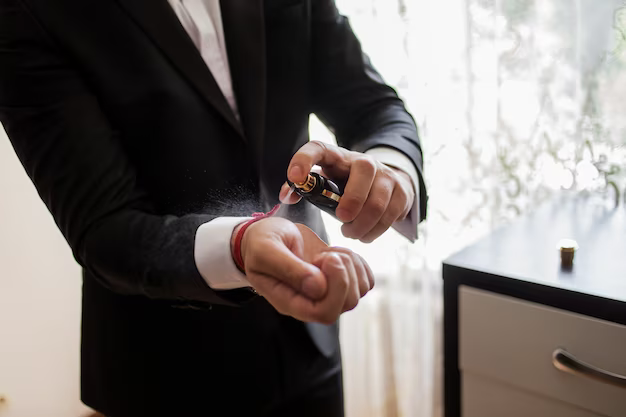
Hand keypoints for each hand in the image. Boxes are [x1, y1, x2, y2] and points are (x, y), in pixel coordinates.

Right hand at [234, 217, 374, 323]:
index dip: (335, 288)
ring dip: (351, 265)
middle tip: (326, 254)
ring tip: (329, 252)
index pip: (324, 313)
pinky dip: (358, 263)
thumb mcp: (267, 250)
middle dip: (344, 273)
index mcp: (291, 302)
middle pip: (347, 303)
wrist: (267, 235)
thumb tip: (318, 288)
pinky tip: (337, 252)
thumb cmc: (260, 243)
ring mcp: (327, 293)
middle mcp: (311, 302)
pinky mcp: (339, 280)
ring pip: (359, 291)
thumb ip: (289, 268)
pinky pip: (365, 280)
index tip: (325, 258)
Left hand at [280, 141, 414, 242]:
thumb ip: (303, 188)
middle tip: (341, 222)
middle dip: (351, 202)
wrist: (384, 180)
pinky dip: (375, 231)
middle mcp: (363, 161)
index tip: (295, 178)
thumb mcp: (324, 182)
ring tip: (350, 232)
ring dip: (362, 224)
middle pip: (363, 172)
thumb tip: (287, 196)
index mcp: (336, 156)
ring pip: (378, 201)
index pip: (318, 148)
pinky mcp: (401, 191)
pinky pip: (390, 215)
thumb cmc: (345, 184)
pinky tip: (364, 235)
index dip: (304, 160)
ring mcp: (386, 175)